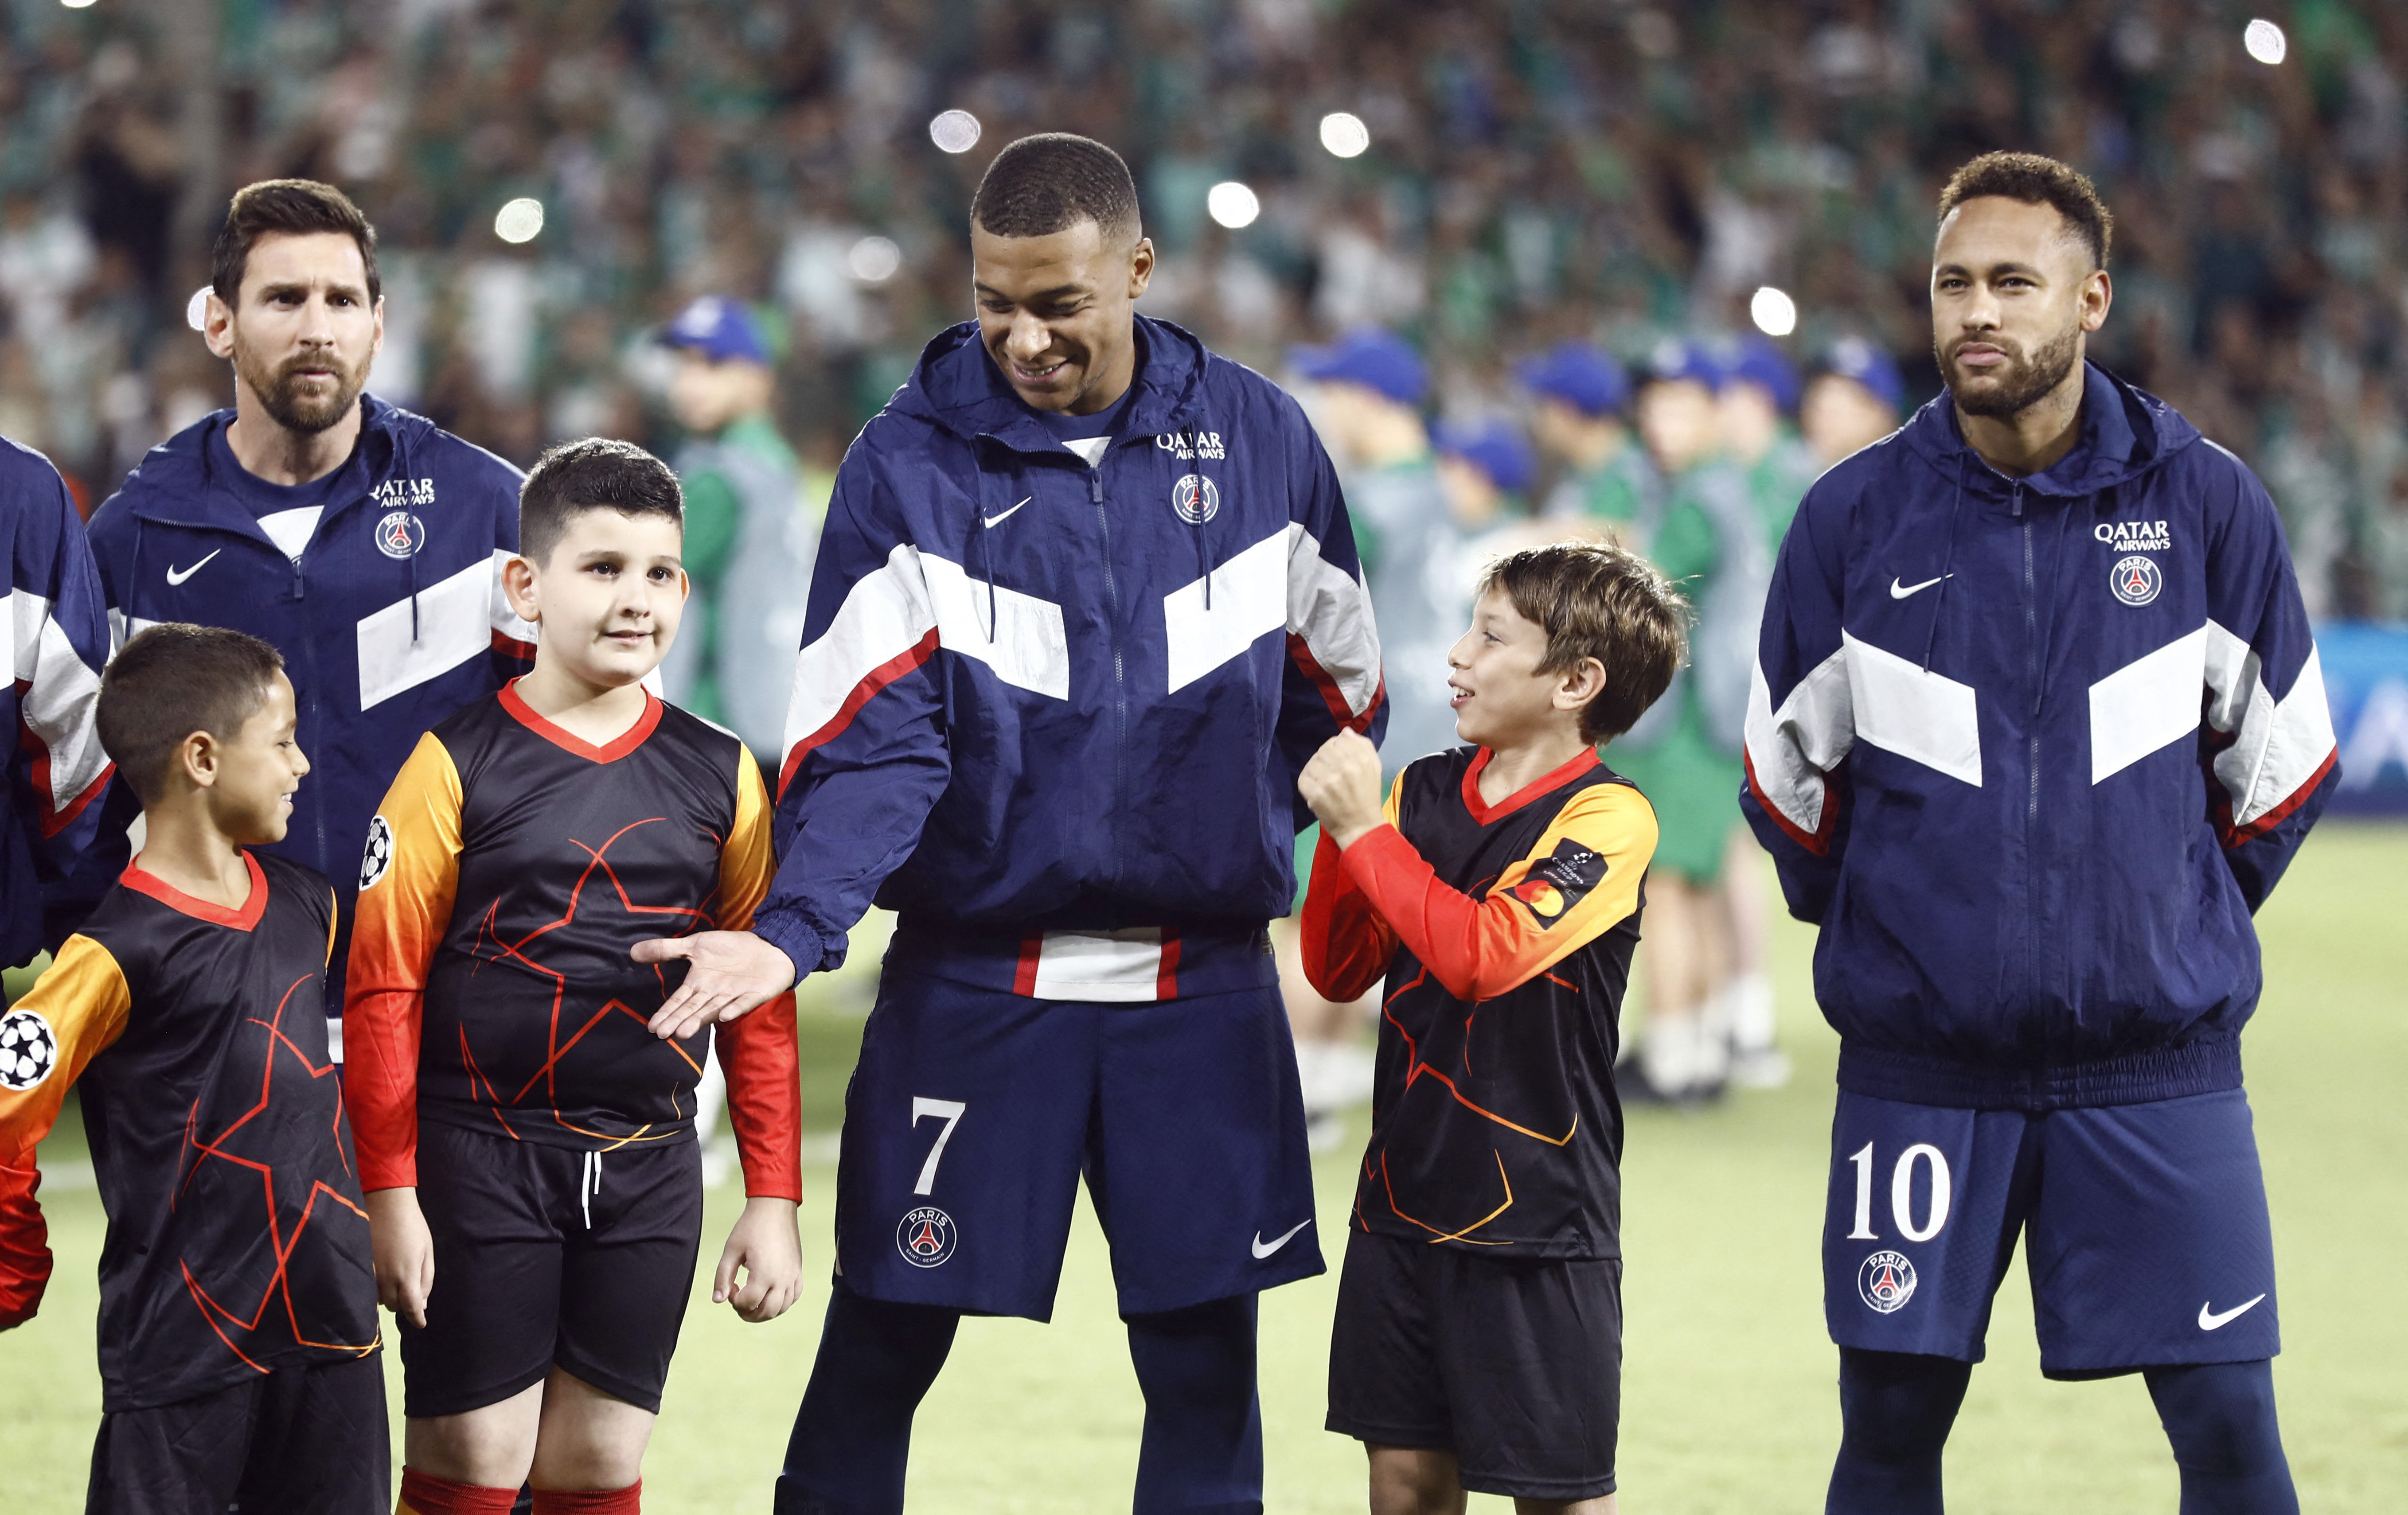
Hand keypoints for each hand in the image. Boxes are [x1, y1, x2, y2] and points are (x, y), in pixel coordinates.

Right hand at [365, 1187, 433, 1329]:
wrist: (385, 1205)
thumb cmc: (413, 1226)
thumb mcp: (427, 1251)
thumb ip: (426, 1279)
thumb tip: (422, 1304)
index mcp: (407, 1275)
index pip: (411, 1307)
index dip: (416, 1319)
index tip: (421, 1324)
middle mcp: (386, 1280)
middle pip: (394, 1306)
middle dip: (403, 1304)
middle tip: (409, 1293)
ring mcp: (370, 1275)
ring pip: (379, 1300)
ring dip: (389, 1297)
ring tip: (396, 1282)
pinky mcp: (360, 1267)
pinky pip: (367, 1289)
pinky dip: (376, 1289)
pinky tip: (381, 1277)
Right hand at [633, 930, 797, 1041]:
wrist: (767, 947)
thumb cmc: (730, 949)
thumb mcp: (695, 945)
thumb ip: (666, 949)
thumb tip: (632, 951)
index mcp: (698, 985)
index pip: (679, 1001)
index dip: (666, 1013)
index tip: (652, 1027)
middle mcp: (713, 994)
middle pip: (693, 1010)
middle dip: (679, 1021)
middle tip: (664, 1034)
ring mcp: (734, 995)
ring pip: (714, 1010)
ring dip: (700, 1020)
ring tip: (685, 1032)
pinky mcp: (754, 994)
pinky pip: (743, 1003)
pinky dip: (734, 1009)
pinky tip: (724, 1016)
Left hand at [712, 1195, 802, 1323]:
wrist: (774, 1208)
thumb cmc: (751, 1226)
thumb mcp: (731, 1250)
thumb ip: (722, 1277)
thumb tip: (718, 1300)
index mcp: (764, 1275)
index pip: (748, 1304)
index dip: (734, 1301)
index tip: (730, 1287)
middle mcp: (782, 1279)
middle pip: (766, 1312)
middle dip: (749, 1313)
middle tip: (738, 1301)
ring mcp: (793, 1275)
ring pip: (782, 1308)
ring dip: (765, 1311)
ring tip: (753, 1301)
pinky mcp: (798, 1270)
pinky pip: (794, 1296)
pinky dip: (782, 1302)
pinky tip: (770, 1295)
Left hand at [1297, 730, 1386, 848]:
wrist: (1361, 827)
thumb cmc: (1368, 796)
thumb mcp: (1374, 767)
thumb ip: (1363, 745)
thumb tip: (1345, 732)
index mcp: (1361, 759)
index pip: (1338, 741)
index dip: (1336, 749)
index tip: (1339, 760)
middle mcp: (1344, 767)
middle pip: (1323, 750)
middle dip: (1326, 758)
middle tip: (1331, 771)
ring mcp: (1328, 781)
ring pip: (1312, 762)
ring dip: (1316, 769)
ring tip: (1324, 780)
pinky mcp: (1315, 794)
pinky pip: (1303, 777)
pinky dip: (1308, 781)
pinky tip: (1317, 787)